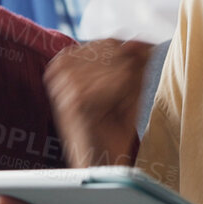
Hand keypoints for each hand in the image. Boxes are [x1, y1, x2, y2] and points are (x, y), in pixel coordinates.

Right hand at [46, 39, 151, 165]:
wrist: (102, 163)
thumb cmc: (114, 126)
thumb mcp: (128, 87)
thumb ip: (136, 61)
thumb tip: (143, 40)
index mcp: (65, 62)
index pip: (110, 41)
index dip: (129, 61)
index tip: (126, 85)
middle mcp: (60, 69)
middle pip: (114, 52)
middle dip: (126, 76)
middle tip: (117, 103)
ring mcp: (65, 84)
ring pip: (118, 65)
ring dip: (126, 89)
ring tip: (113, 110)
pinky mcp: (75, 100)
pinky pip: (117, 81)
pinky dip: (123, 96)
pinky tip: (112, 113)